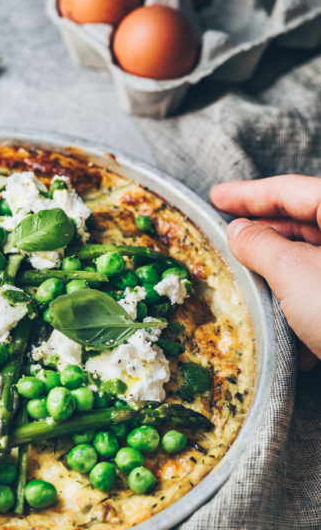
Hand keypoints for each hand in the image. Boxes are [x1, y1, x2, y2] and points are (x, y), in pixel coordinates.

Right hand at [210, 175, 320, 369]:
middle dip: (266, 240)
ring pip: (317, 262)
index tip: (218, 196)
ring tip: (253, 297)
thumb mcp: (292, 272)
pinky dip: (308, 310)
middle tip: (230, 246)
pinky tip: (292, 339)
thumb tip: (239, 232)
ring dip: (283, 282)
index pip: (291, 190)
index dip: (248, 193)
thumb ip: (260, 244)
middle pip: (307, 224)